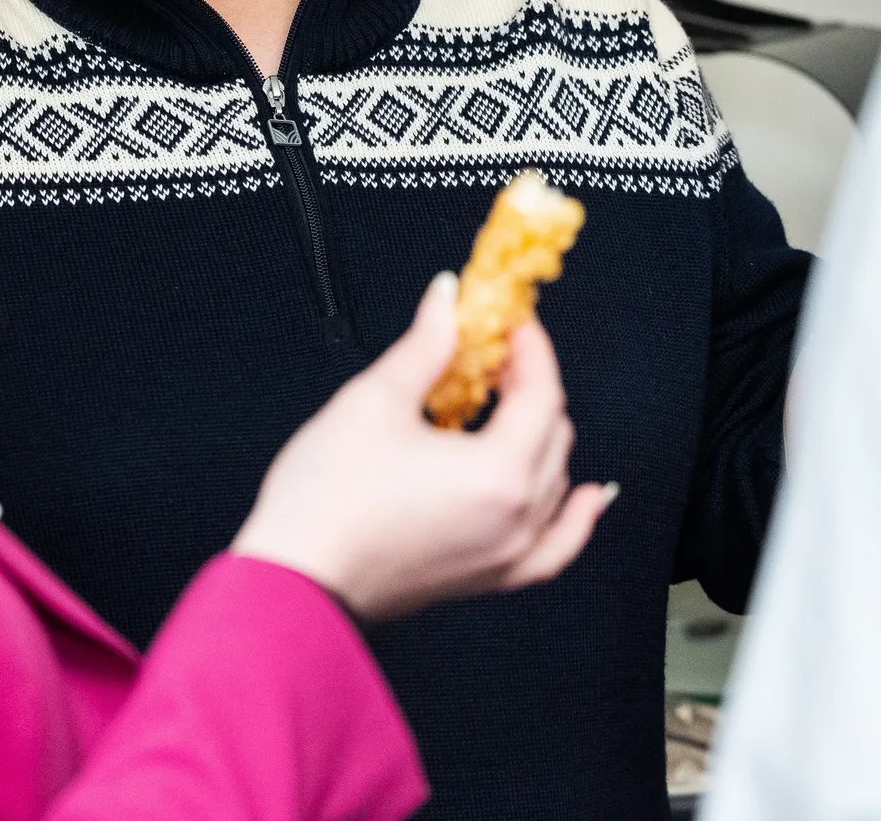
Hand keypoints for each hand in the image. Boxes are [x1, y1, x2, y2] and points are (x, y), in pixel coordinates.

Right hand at [230, 273, 617, 621]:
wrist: (294, 581)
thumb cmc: (325, 503)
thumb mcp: (375, 401)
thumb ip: (426, 346)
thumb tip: (447, 300)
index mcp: (498, 473)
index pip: (541, 393)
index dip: (529, 348)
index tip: (509, 322)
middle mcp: (515, 519)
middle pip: (553, 433)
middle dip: (529, 384)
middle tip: (493, 353)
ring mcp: (505, 555)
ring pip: (554, 481)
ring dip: (540, 435)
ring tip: (506, 405)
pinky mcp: (486, 578)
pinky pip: (554, 548)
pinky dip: (574, 519)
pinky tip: (587, 499)